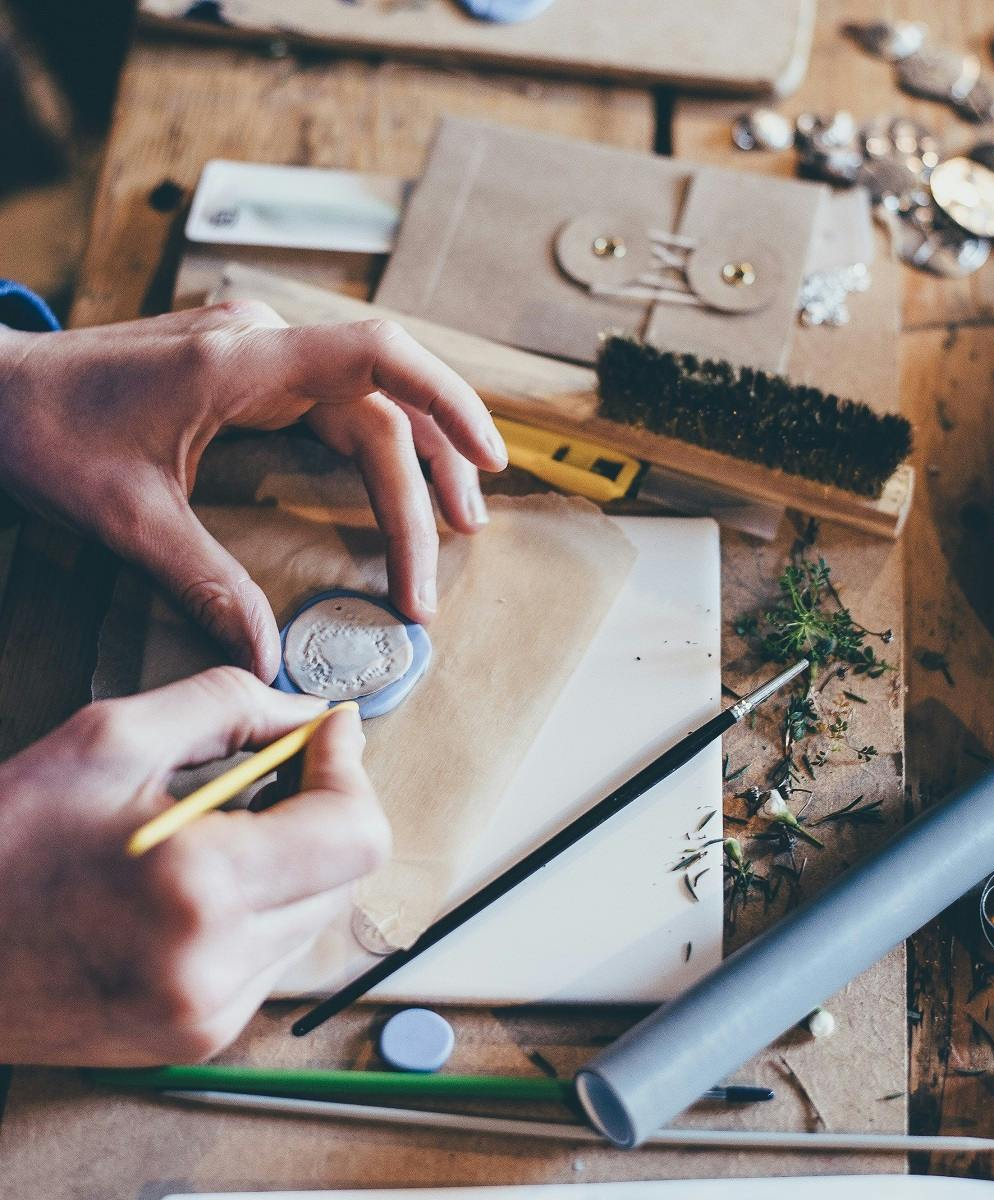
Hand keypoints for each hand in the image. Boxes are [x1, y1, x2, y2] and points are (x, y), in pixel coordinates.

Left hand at [0, 302, 507, 677]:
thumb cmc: (43, 432)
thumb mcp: (124, 517)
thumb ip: (205, 583)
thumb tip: (266, 658)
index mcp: (239, 361)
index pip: (374, 356)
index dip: (446, 401)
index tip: (488, 461)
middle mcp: (263, 345)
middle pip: (382, 406)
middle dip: (426, 484)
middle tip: (448, 561)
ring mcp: (260, 353)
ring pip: (369, 403)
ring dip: (417, 465)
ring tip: (454, 527)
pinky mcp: (253, 372)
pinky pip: (339, 405)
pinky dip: (378, 449)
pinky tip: (397, 487)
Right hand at [0, 667, 388, 1066]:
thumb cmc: (2, 840)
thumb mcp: (110, 739)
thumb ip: (231, 707)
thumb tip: (312, 715)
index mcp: (200, 890)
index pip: (356, 833)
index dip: (348, 769)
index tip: (327, 732)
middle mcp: (215, 969)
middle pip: (347, 873)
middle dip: (323, 807)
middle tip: (274, 768)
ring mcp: (207, 1015)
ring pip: (317, 912)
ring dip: (296, 857)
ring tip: (224, 825)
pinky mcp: (197, 1036)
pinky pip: (276, 952)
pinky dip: (264, 904)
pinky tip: (205, 879)